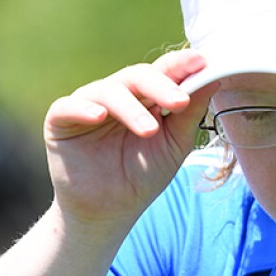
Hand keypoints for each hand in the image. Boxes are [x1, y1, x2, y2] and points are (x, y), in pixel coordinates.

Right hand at [44, 49, 217, 226]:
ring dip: (131, 108)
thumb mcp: (174, 145)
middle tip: (180, 101)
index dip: (180, 65)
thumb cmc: (142, 176)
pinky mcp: (60, 120)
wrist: (108, 213)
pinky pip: (69, 106)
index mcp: (144, 96)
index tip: (202, 63)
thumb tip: (215, 77)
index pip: (162, 72)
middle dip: (161, 85)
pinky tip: (99, 116)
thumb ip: (190, 113)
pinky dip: (84, 108)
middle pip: (137, 76)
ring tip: (149, 130)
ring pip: (108, 91)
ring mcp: (87, 104)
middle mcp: (116, 94)